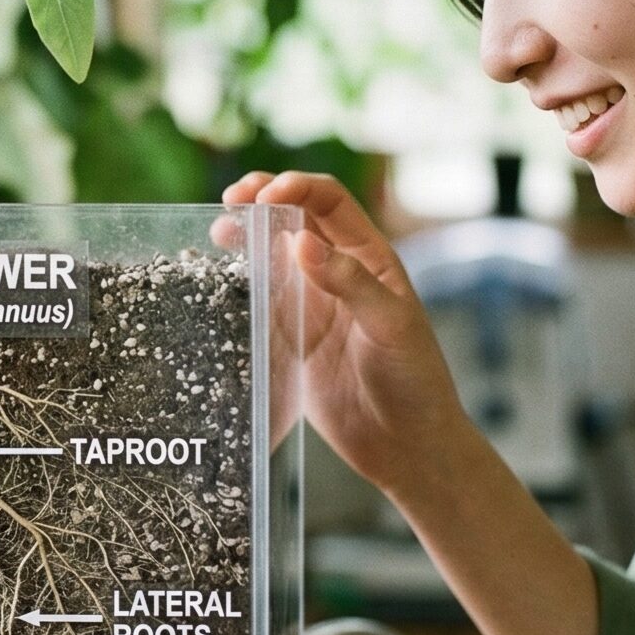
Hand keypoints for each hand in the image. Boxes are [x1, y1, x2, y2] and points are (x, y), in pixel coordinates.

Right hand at [217, 170, 466, 500]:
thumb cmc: (415, 382)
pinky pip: (259, 301)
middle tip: (230, 199)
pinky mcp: (291, 338)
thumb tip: (301, 243)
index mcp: (370, 258)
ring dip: (246, 237)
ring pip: (272, 255)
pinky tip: (219, 278)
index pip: (330, 202)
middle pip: (295, 218)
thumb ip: (349, 283)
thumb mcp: (391, 327)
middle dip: (262, 199)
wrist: (406, 447)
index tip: (264, 196)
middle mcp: (338, 273)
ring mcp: (312, 304)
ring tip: (219, 232)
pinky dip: (238, 283)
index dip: (297, 187)